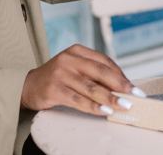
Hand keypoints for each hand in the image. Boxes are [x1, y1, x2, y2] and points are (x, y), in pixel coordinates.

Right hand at [21, 44, 135, 114]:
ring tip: (123, 105)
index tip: (133, 87)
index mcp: (77, 51)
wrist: (27, 85)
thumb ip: (93, 74)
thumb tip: (121, 88)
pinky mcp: (54, 89)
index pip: (104, 62)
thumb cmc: (57, 78)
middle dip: (120, 85)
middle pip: (100, 73)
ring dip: (110, 98)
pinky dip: (93, 106)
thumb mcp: (74, 68)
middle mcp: (69, 60)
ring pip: (91, 88)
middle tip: (135, 95)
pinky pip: (78, 99)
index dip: (121, 75)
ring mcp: (60, 74)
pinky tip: (104, 111)